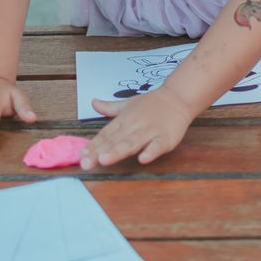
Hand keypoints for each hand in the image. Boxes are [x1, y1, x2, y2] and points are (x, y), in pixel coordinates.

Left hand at [79, 86, 194, 168]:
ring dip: (118, 151)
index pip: (105, 135)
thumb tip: (93, 102)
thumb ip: (110, 107)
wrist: (178, 97)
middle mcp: (134, 125)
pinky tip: (143, 158)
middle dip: (100, 153)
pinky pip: (157, 145)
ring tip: (105, 159)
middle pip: (115, 141)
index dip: (93, 146)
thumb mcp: (128, 104)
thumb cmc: (152, 104)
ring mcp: (150, 131)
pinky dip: (151, 151)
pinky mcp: (166, 137)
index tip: (81, 156)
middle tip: (86, 163)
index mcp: (124, 120)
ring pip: (132, 143)